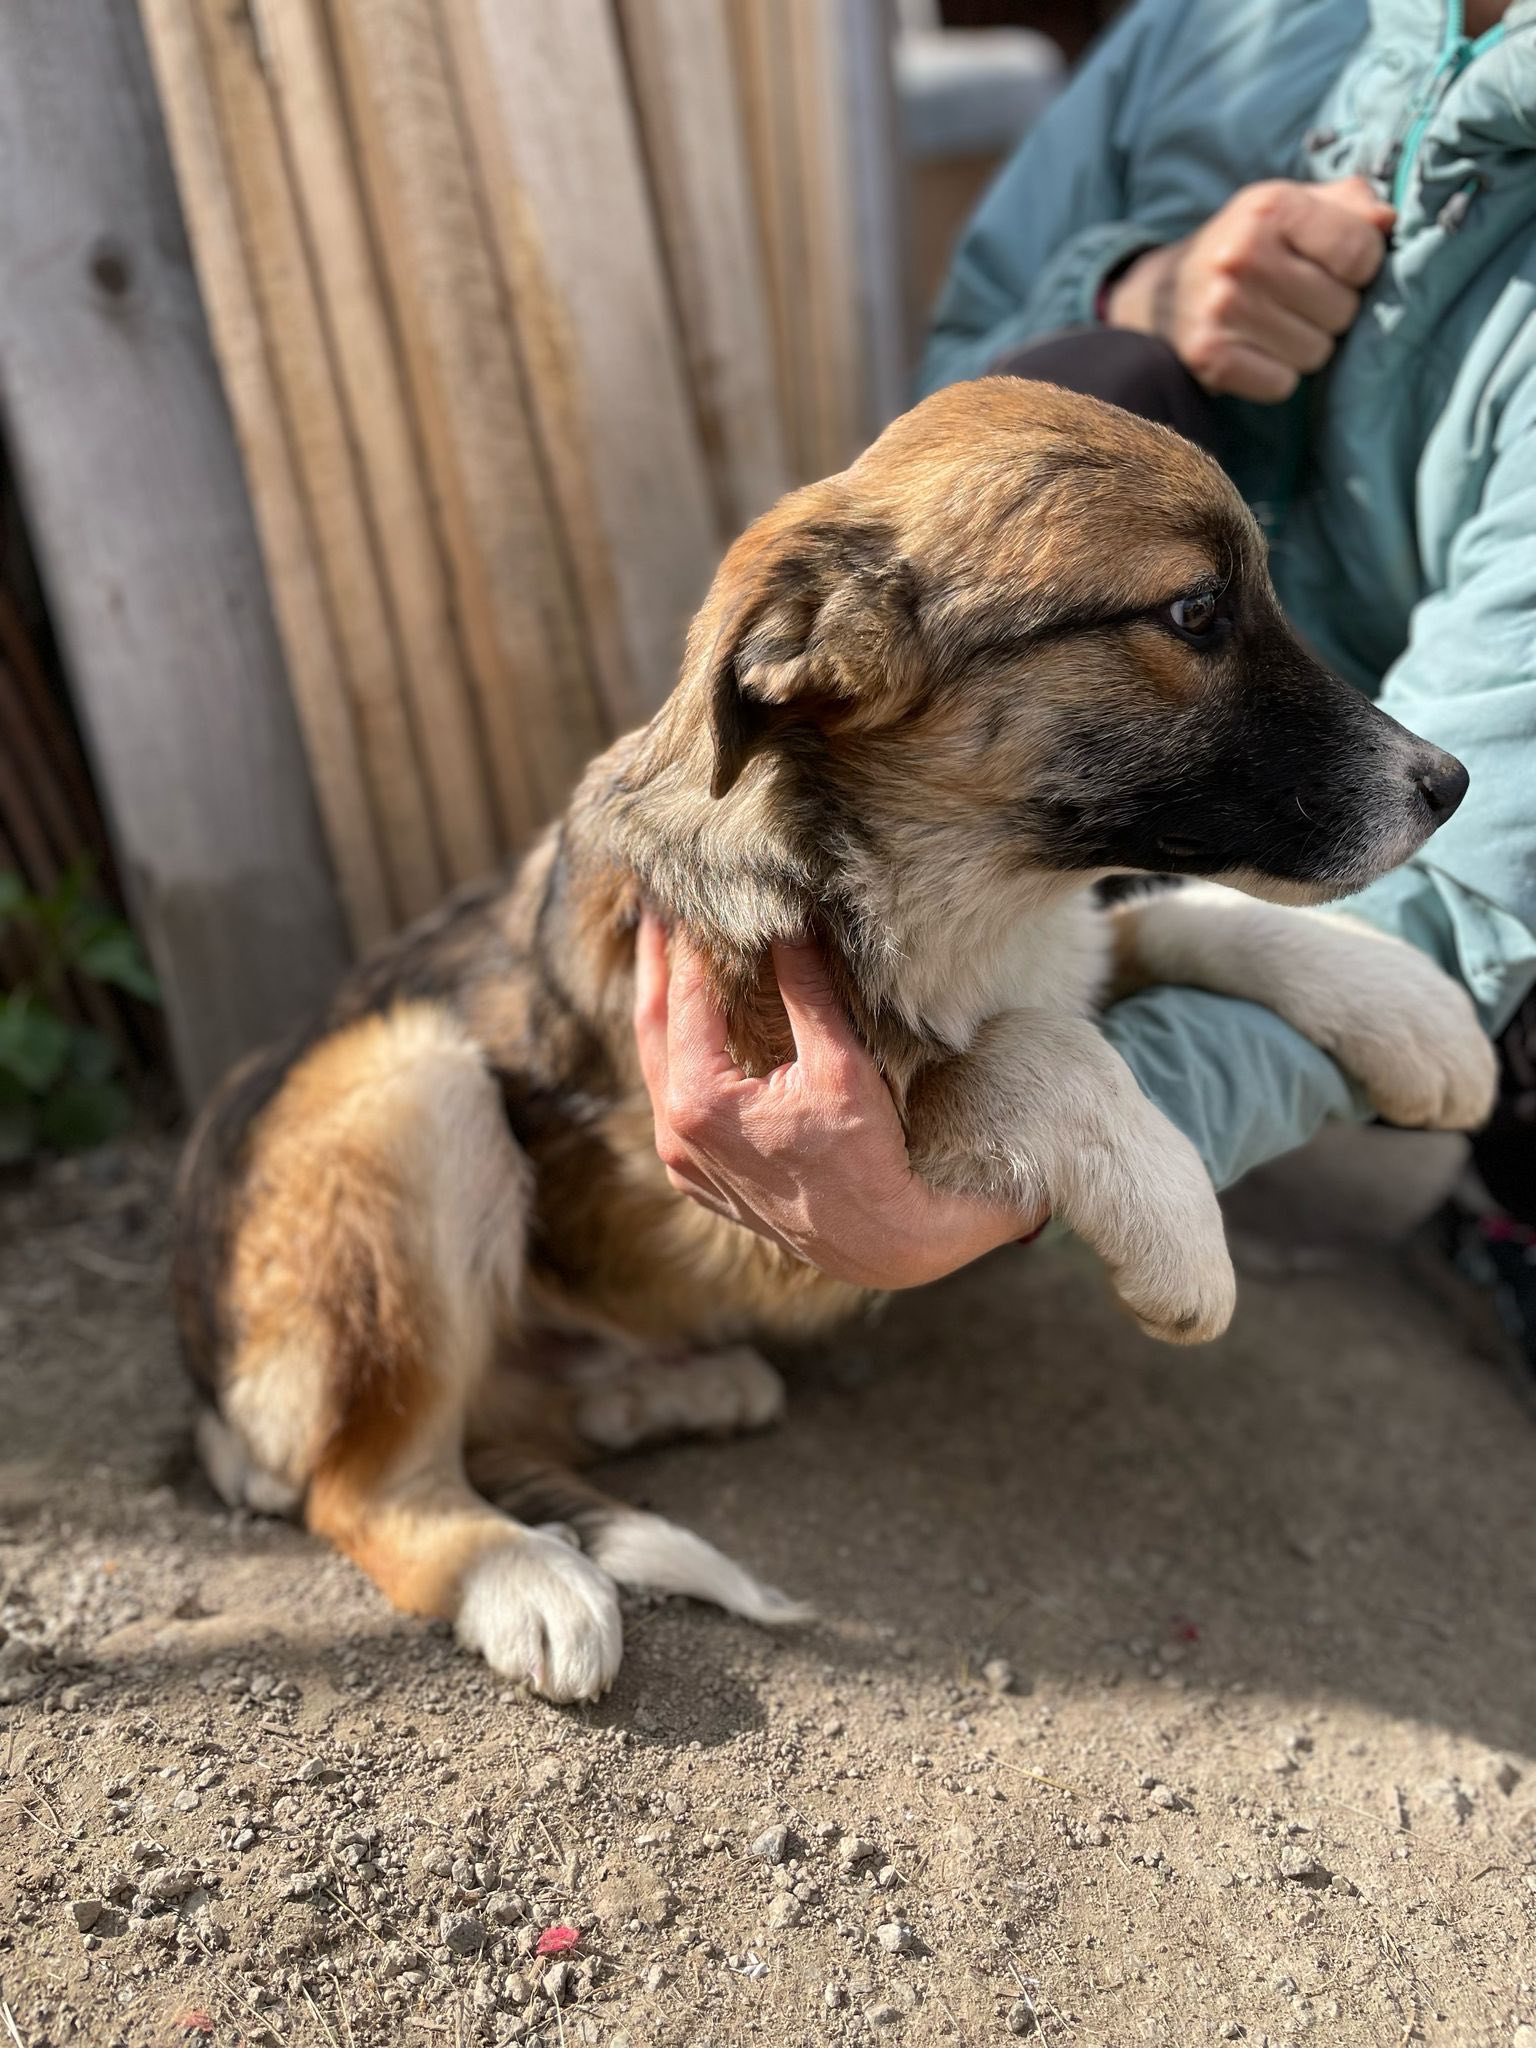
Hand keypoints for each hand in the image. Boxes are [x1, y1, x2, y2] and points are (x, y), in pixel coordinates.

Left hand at [633, 913, 1045, 1288]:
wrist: (884, 1245)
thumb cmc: (868, 1160)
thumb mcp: (840, 1067)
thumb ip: (805, 990)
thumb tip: (789, 921)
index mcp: (698, 1103)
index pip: (683, 997)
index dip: (688, 940)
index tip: (689, 892)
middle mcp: (674, 1134)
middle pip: (652, 1025)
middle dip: (656, 963)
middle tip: (656, 904)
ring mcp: (682, 1160)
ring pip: (658, 1064)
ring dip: (665, 1007)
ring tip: (670, 952)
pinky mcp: (697, 1175)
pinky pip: (673, 1097)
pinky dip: (680, 1052)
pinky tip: (696, 1024)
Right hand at [1106, 176, 1393, 402]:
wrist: (1159, 297)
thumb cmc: (1245, 248)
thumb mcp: (1290, 208)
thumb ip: (1347, 206)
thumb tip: (1389, 219)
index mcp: (1271, 206)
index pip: (1360, 252)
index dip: (1361, 269)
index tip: (1335, 270)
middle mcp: (1243, 254)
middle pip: (1342, 309)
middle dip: (1332, 313)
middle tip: (1299, 304)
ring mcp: (1222, 308)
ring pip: (1317, 353)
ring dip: (1305, 348)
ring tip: (1276, 328)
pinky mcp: (1209, 356)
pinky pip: (1282, 383)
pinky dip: (1276, 376)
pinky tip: (1255, 353)